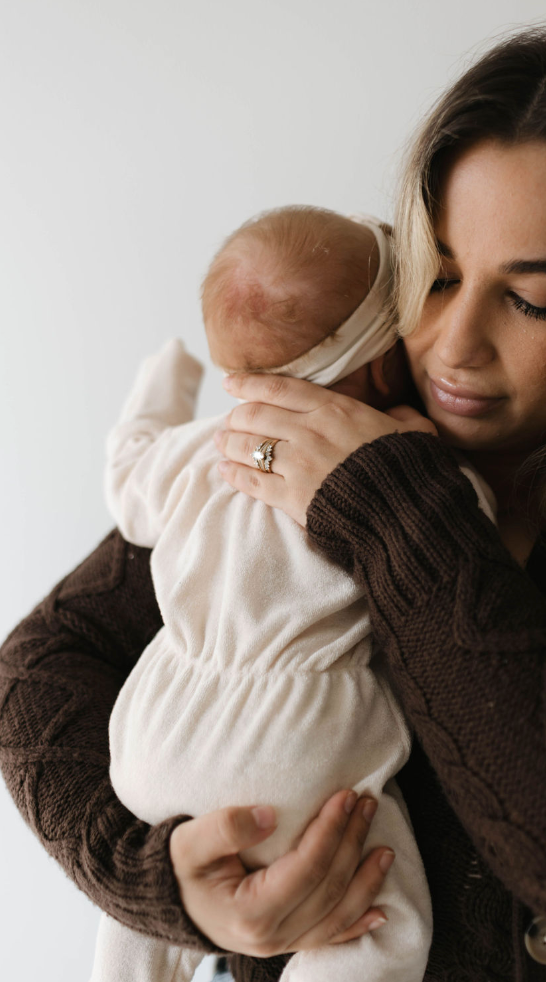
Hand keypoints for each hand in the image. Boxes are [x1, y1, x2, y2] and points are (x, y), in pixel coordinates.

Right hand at [169, 790, 393, 956]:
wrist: (168, 899)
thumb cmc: (179, 866)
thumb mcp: (189, 841)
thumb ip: (225, 827)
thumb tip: (270, 816)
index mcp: (249, 912)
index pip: (306, 868)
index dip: (331, 831)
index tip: (346, 796)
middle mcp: (270, 936)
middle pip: (328, 889)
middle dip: (353, 844)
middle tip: (367, 804)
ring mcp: (280, 943)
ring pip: (337, 916)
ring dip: (366, 881)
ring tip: (385, 847)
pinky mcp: (286, 941)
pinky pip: (330, 937)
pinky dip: (358, 923)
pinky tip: (380, 911)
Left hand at [215, 374, 436, 525]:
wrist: (405, 511)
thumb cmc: (409, 469)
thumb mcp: (412, 430)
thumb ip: (399, 417)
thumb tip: (400, 415)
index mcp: (335, 409)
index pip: (280, 388)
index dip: (249, 384)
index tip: (230, 382)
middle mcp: (310, 431)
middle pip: (256, 415)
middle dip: (236, 416)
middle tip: (228, 420)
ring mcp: (298, 463)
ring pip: (249, 446)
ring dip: (229, 442)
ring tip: (220, 442)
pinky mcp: (292, 496)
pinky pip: (253, 480)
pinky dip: (234, 474)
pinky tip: (224, 470)